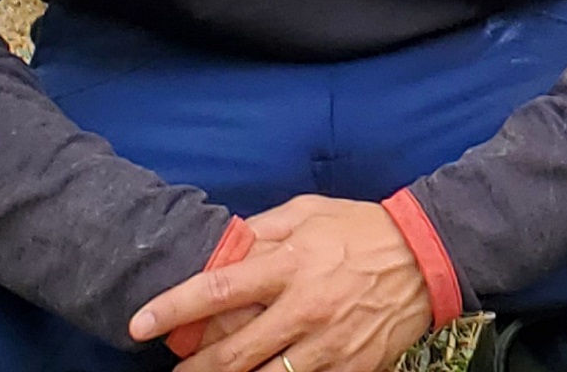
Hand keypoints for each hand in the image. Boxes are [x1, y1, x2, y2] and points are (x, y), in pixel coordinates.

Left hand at [130, 196, 433, 371]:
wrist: (427, 256)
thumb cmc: (362, 228)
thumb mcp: (310, 211)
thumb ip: (263, 230)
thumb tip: (224, 245)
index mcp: (290, 264)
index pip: (218, 290)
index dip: (173, 308)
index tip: (140, 325)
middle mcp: (304, 307)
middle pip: (233, 352)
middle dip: (194, 369)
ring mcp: (328, 344)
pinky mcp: (351, 367)